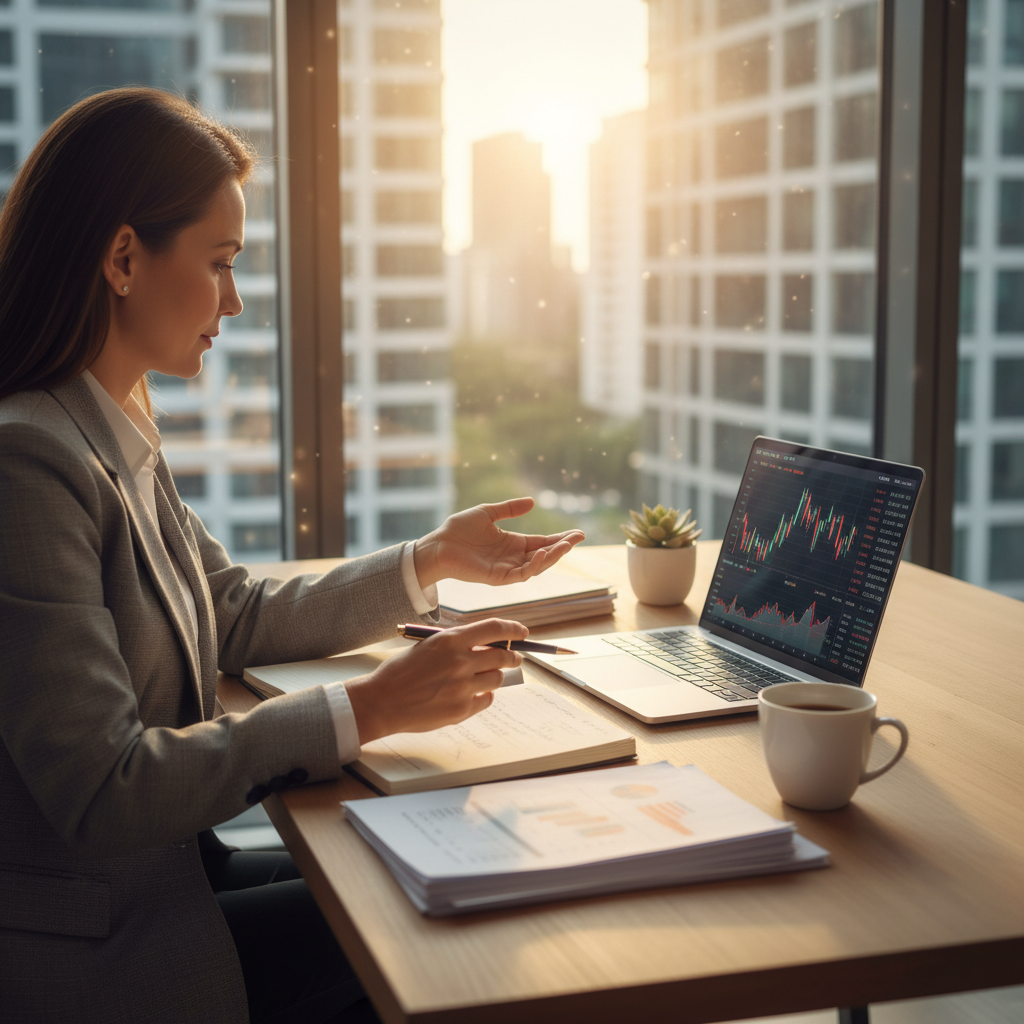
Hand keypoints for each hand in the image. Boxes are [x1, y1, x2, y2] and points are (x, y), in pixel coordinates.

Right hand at [344, 619, 527, 743]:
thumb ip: (457, 645)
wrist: (382, 701)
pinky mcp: (462, 709)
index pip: (495, 629)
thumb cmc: (401, 672)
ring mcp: (463, 687)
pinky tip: (472, 694)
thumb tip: (488, 645)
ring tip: (483, 678)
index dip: (513, 629)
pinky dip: (484, 695)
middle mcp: (461, 661)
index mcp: (451, 640)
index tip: (522, 632)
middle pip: (502, 656)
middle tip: (514, 658)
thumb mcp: (428, 647)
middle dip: (512, 657)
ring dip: (494, 676)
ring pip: (497, 678)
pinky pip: (487, 699)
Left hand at [413, 497, 584, 589]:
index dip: (560, 538)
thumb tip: (533, 502)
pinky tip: (541, 554)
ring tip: (565, 545)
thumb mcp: (488, 513)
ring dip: (552, 556)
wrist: (437, 544)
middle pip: (545, 554)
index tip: (579, 533)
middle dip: (562, 547)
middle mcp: (513, 557)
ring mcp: (507, 569)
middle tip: (579, 538)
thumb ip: (509, 509)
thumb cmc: (458, 530)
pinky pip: (520, 575)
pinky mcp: (497, 577)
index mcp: (513, 543)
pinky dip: (533, 566)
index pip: (543, 542)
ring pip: (536, 566)